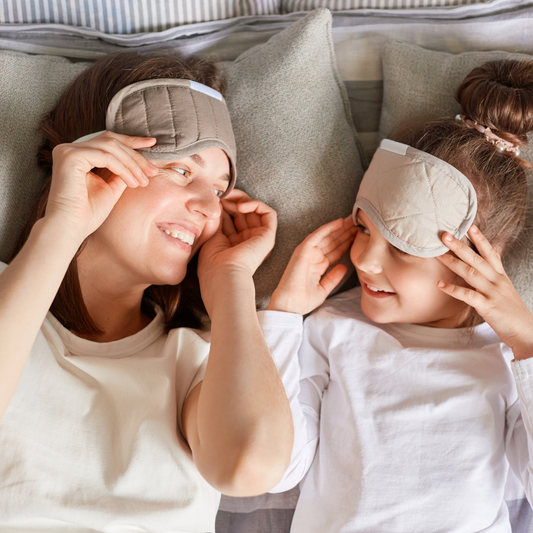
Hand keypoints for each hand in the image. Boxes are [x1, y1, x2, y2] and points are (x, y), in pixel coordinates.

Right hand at [45, 132, 158, 241]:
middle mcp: (70, 149)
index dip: (131, 141)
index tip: (152, 143)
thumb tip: (140, 162)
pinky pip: (105, 157)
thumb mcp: (111, 188)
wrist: (71, 228)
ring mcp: (68, 151)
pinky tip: (132, 183)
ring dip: (132, 164)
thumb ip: (121, 172)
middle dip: (136, 155)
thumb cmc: (88, 214)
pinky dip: (123, 169)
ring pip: (110, 147)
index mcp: (78, 155)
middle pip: (111, 142)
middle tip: (153, 171)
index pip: (108, 141)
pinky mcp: (70, 156)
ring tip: (143, 181)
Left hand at [198, 190, 276, 308]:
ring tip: (228, 197)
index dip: (223, 206)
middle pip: (243, 213)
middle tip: (220, 194)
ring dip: (242, 199)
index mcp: (232, 245)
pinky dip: (256, 204)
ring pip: (256, 211)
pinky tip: (240, 207)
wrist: (222, 276)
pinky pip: (269, 214)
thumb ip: (216, 218)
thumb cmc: (212, 263)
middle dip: (232, 200)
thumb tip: (218, 201)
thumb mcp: (210, 236)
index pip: (230, 218)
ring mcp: (258, 240)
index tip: (212, 199)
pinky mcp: (267, 237)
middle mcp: (246, 242)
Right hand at [267, 217, 356, 314]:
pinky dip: (328, 228)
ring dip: (340, 228)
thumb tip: (344, 267)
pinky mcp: (303, 250)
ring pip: (327, 236)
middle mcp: (313, 257)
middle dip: (345, 232)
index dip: (347, 243)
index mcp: (318, 266)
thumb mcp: (324, 289)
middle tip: (359, 222)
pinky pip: (317, 236)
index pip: (335, 251)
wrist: (290, 306)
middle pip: (332, 241)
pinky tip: (340, 222)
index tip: (359, 236)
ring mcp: (308, 253)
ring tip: (353, 219)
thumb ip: (333, 278)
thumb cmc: (303, 301)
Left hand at [437, 225, 532, 359]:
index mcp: (501, 276)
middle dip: (460, 246)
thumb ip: (492, 277)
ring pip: (470, 273)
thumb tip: (478, 267)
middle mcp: (497, 281)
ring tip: (438, 255)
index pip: (490, 253)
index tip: (469, 226)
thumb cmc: (511, 311)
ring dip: (452, 263)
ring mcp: (492, 293)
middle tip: (445, 235)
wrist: (526, 332)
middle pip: (476, 259)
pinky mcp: (487, 306)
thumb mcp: (503, 290)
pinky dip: (453, 289)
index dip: (480, 239)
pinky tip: (440, 284)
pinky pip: (467, 295)